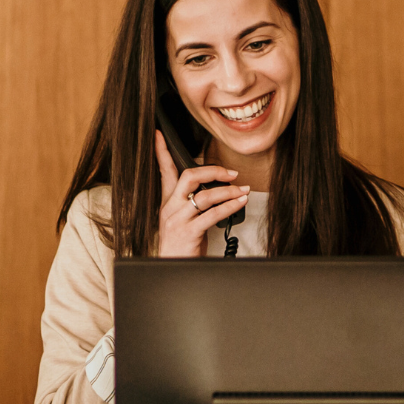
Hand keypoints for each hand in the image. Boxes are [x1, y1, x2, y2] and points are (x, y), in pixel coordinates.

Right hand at [153, 130, 249, 257]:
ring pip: (205, 195)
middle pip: (189, 177)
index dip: (161, 152)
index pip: (163, 171)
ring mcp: (178, 220)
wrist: (173, 268)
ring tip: (243, 191)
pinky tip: (240, 203)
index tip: (160, 135)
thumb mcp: (183, 220)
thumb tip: (214, 189)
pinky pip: (212, 214)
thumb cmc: (182, 245)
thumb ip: (192, 203)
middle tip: (231, 172)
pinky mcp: (189, 232)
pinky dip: (230, 206)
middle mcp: (170, 208)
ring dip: (228, 191)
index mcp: (167, 202)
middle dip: (213, 170)